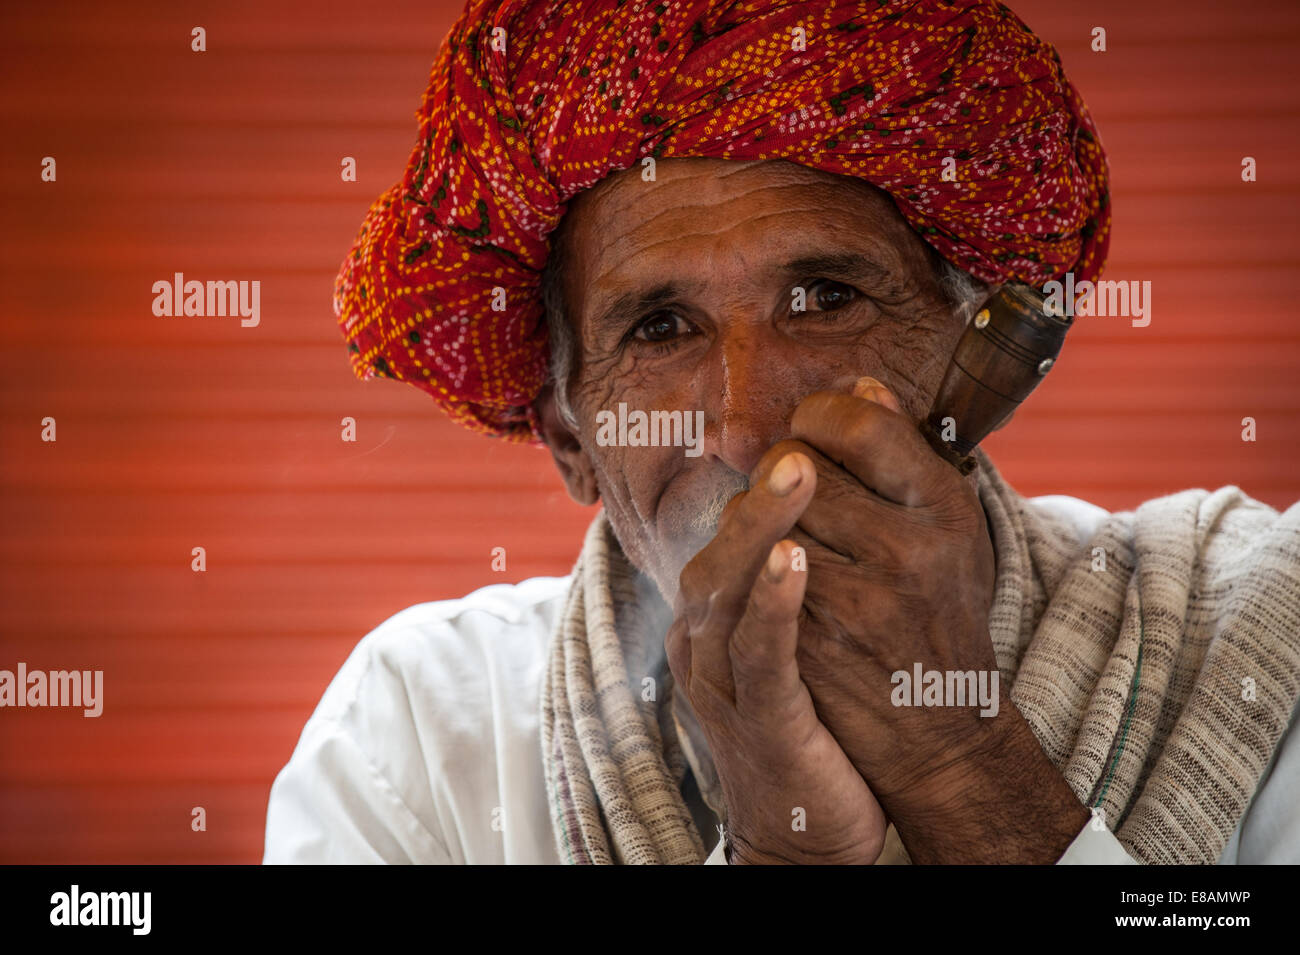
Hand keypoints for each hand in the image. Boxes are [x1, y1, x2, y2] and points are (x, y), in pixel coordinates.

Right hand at [666, 451, 886, 864]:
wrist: (808, 827)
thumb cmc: (814, 722)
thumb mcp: (798, 642)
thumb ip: (798, 574)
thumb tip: (826, 500)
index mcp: (713, 620)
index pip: (724, 539)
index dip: (758, 486)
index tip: (804, 432)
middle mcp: (704, 643)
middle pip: (715, 553)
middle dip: (756, 494)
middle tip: (795, 442)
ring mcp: (722, 681)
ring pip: (725, 590)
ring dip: (761, 528)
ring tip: (799, 472)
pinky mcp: (757, 718)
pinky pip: (759, 653)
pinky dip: (772, 602)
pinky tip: (798, 561)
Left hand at [748, 377, 1087, 861]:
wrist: (939, 735)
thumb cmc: (938, 617)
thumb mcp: (949, 533)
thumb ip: (907, 459)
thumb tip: (861, 388)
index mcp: (947, 511)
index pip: (860, 424)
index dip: (822, 414)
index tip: (814, 426)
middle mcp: (909, 551)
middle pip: (797, 464)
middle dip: (780, 467)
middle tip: (788, 481)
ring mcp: (855, 601)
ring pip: (760, 516)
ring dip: (755, 515)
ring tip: (777, 528)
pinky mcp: (808, 643)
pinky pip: (747, 573)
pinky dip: (745, 566)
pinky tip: (763, 572)